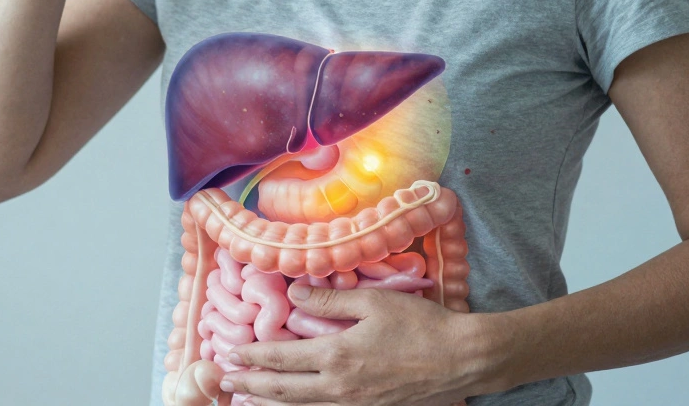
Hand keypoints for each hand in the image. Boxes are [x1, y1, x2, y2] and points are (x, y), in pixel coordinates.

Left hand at [220, 282, 496, 405]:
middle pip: (283, 391)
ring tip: (248, 399)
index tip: (232, 354)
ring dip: (271, 403)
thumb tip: (294, 293)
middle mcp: (339, 387)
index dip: (253, 357)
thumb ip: (331, 298)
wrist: (462, 360)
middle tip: (226, 382)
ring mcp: (355, 403)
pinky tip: (295, 404)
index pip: (282, 358)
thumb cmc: (421, 326)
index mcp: (337, 356)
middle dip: (251, 386)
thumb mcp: (373, 302)